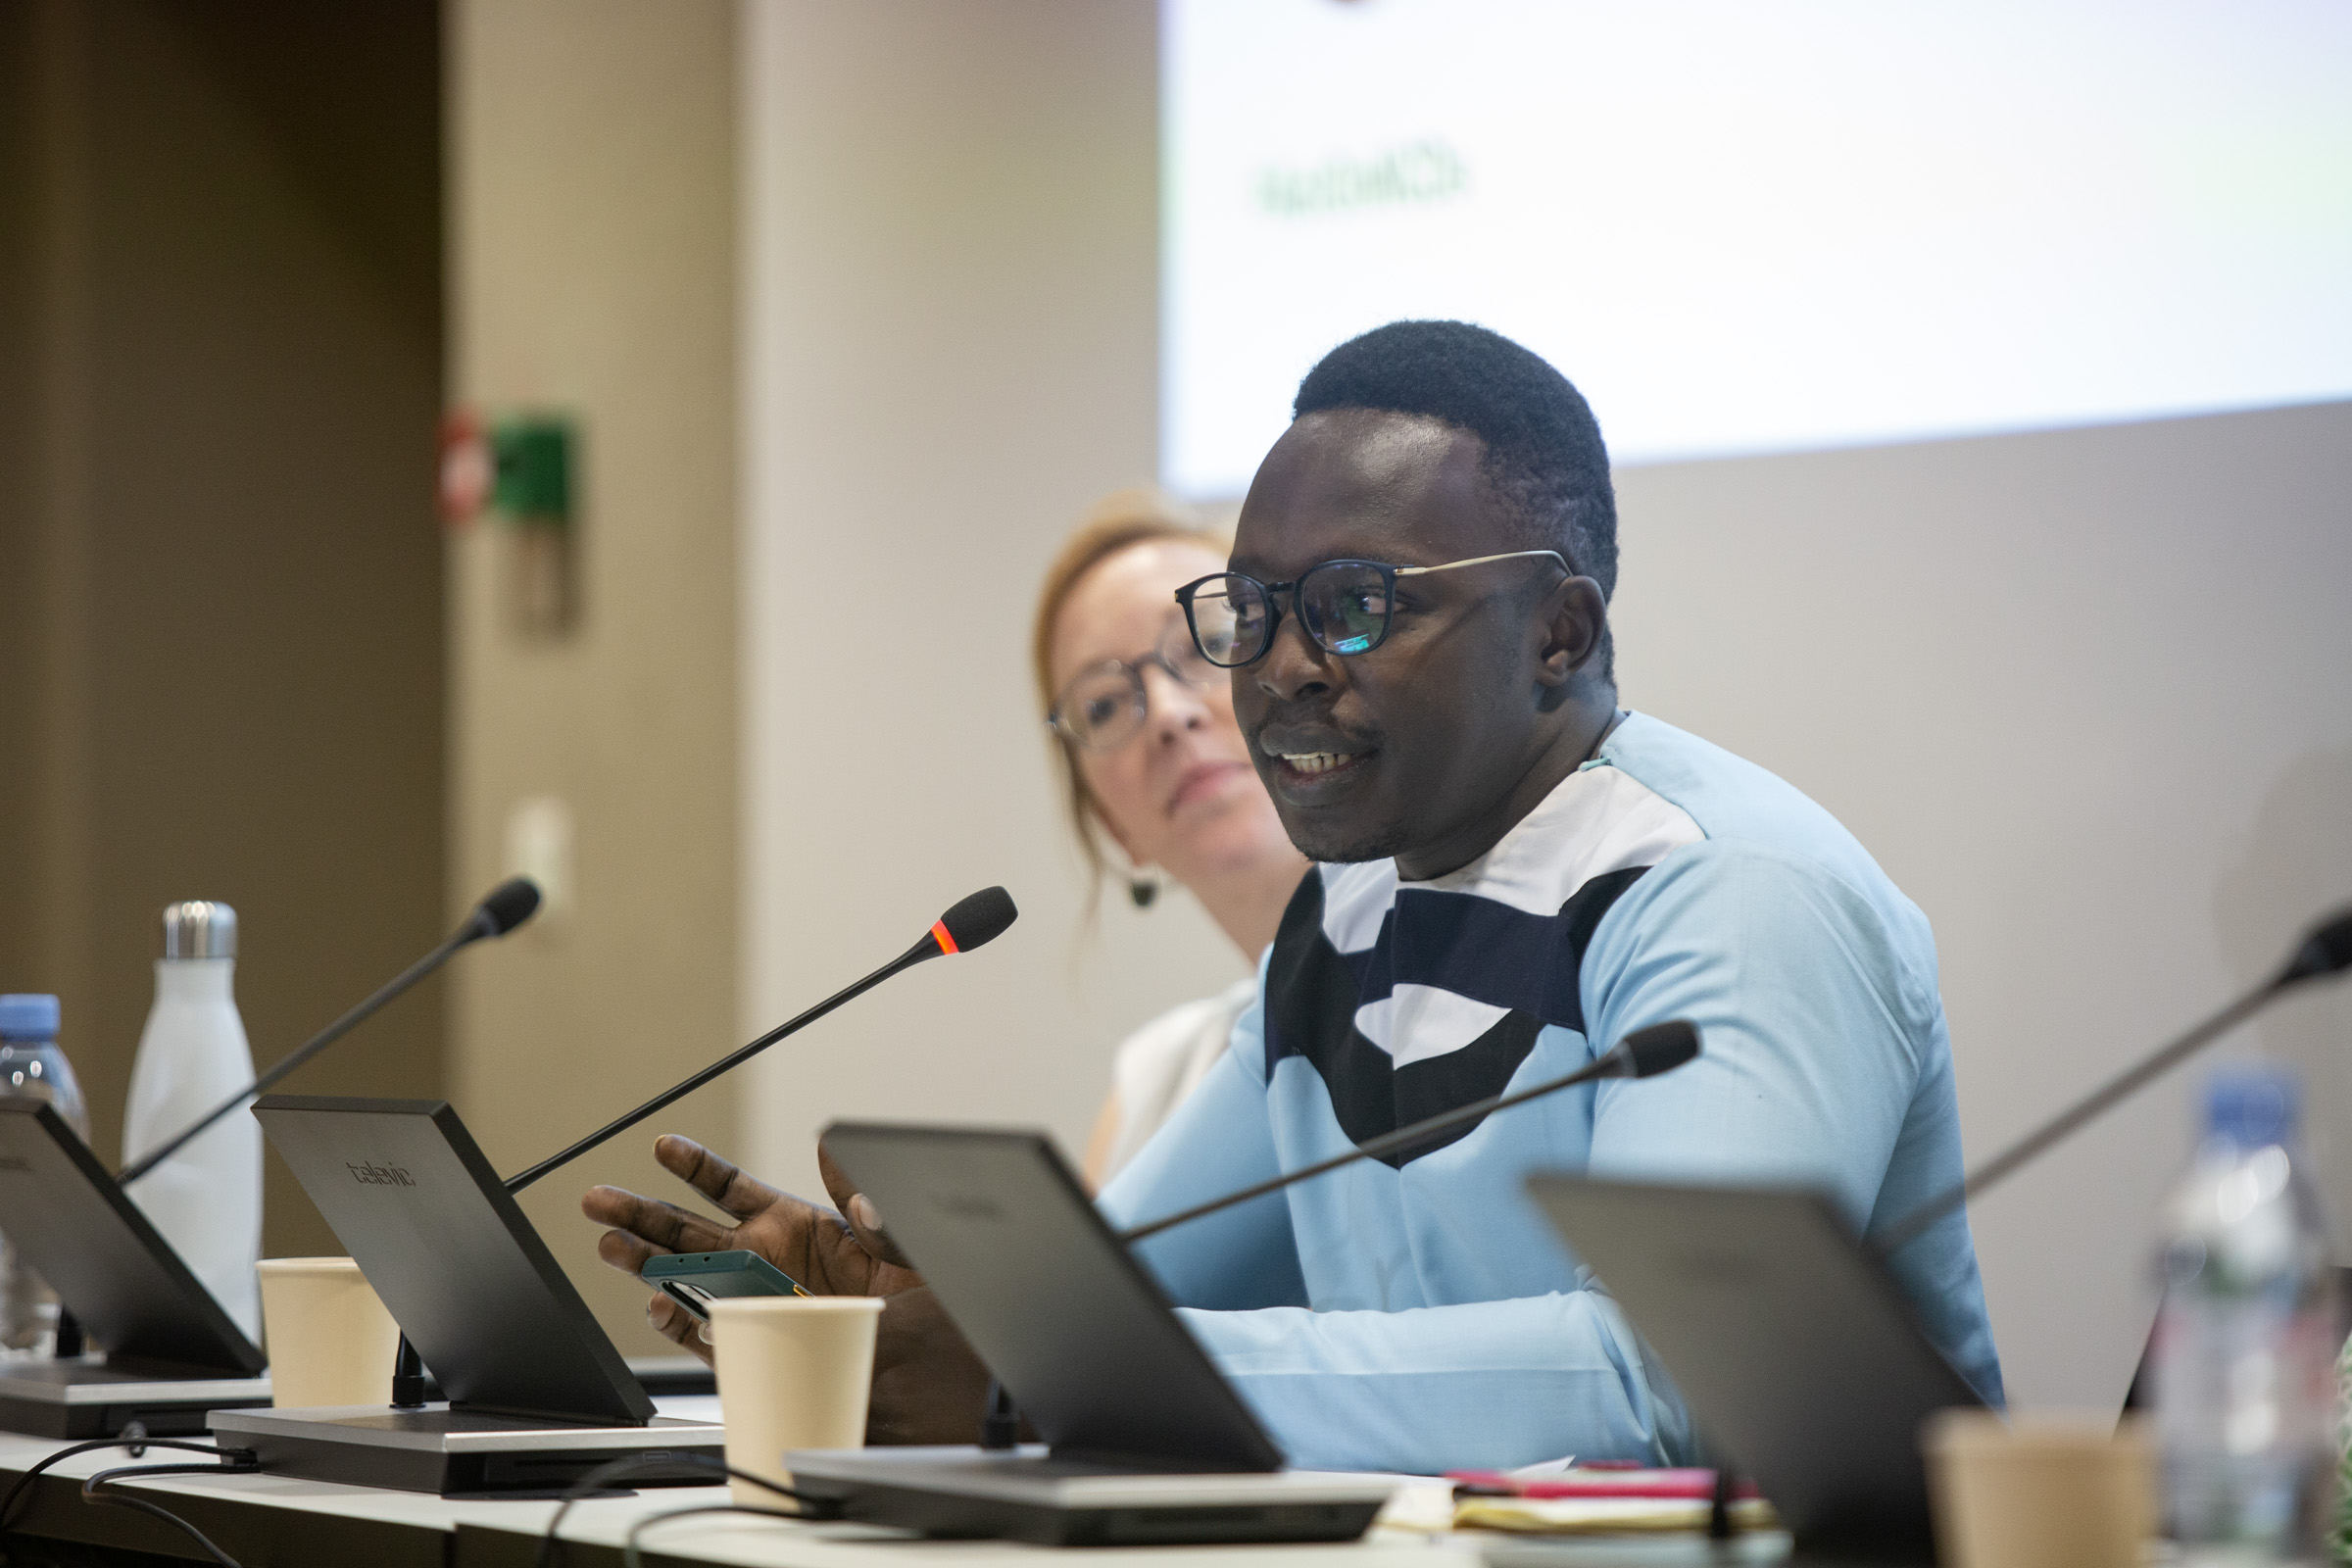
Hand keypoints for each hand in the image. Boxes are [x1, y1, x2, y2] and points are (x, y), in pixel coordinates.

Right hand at [582, 1136, 996, 1445]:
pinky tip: (660, 1306)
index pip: (732, 1187)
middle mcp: (764, 1263)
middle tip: (598, 1198)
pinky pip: (704, 1337)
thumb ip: (866, 1198)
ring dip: (646, 1263)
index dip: (696, 1166)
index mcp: (794, 1226)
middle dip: (643, 1212)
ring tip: (609, 1245)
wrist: (923, 1373)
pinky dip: (679, 1325)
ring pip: (685, 1280)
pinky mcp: (752, 1350)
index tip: (662, 1145)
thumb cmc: (919, 1302)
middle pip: (690, 1231)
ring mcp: (752, 1306)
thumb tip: (832, 1145)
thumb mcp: (901, 1243)